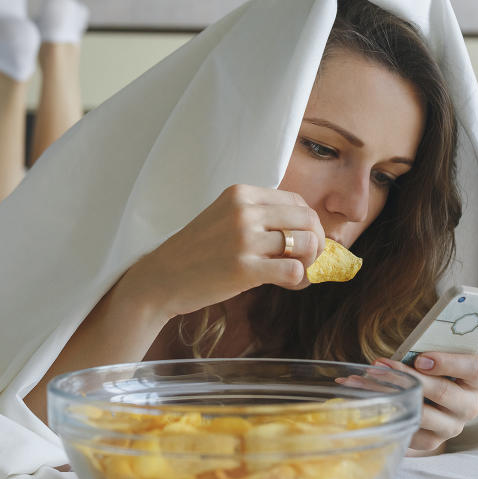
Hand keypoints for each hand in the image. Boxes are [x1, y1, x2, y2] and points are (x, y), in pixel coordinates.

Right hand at [122, 184, 325, 319]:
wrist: (160, 278)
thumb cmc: (195, 252)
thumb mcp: (223, 217)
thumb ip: (258, 216)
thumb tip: (304, 230)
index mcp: (240, 194)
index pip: (297, 201)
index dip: (308, 223)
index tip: (304, 240)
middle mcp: (244, 211)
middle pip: (307, 220)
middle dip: (316, 242)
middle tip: (308, 260)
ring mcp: (244, 240)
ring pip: (306, 244)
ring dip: (310, 262)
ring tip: (296, 274)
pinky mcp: (244, 269)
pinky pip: (294, 271)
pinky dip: (299, 280)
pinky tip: (288, 285)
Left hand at [373, 353, 477, 455]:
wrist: (425, 404)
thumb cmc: (428, 373)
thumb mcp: (432, 360)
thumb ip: (422, 354)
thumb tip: (392, 355)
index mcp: (474, 381)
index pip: (475, 369)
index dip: (448, 362)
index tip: (420, 359)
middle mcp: (468, 406)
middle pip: (444, 391)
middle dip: (409, 376)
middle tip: (380, 365)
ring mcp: (452, 426)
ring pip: (425, 413)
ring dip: (394, 395)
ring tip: (367, 381)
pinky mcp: (432, 441)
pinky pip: (411, 429)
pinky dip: (389, 413)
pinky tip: (372, 401)